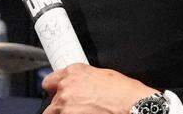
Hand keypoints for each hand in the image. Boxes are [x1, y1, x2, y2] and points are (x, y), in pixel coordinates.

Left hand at [42, 64, 156, 113]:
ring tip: (84, 112)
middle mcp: (66, 88)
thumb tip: (80, 83)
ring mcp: (65, 106)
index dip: (55, 88)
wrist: (133, 105)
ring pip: (54, 113)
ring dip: (65, 113)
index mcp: (75, 73)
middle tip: (78, 106)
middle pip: (52, 101)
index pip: (49, 81)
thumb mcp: (105, 75)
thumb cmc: (124, 92)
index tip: (57, 92)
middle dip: (62, 104)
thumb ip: (86, 77)